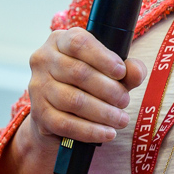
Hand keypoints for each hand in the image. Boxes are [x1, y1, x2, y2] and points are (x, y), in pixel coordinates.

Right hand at [0, 28, 143, 173]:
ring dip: (103, 112)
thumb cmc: (88, 86)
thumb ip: (127, 70)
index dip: (102, 58)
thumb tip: (136, 71)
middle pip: (78, 72)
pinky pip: (66, 123)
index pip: (79, 43)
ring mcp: (38, 86)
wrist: (60, 114)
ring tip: (121, 119)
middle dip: (108, 89)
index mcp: (60, 41)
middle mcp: (43, 59)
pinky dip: (91, 131)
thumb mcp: (110, 73)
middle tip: (125, 101)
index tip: (121, 72)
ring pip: (73, 100)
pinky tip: (108, 133)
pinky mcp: (39, 113)